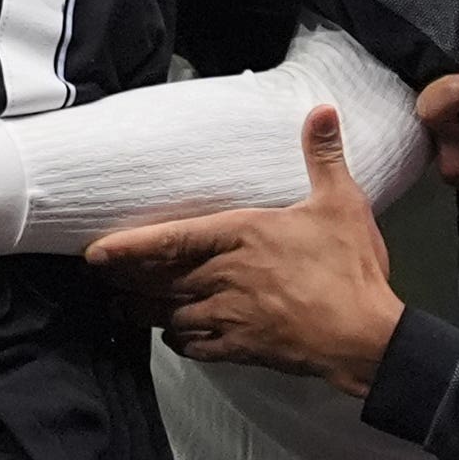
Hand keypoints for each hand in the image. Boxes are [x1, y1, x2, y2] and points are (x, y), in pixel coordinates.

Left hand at [85, 108, 403, 391]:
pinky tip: (174, 336)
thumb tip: (321, 110)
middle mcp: (225, 276)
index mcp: (241, 236)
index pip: (170, 240)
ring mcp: (230, 316)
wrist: (363, 336)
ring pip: (169, 316)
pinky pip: (195, 347)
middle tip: (101, 279)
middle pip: (159, 280)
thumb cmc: (349, 269)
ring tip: (122, 307)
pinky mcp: (241, 349)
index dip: (128, 248)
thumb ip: (323, 156)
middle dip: (127, 280)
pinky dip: (179, 342)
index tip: (96, 253)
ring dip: (144, 313)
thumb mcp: (341, 203)